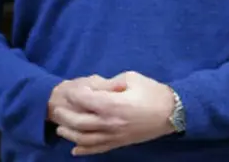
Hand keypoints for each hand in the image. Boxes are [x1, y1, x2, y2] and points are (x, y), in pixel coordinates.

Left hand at [51, 71, 175, 155]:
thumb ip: (109, 82)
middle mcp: (109, 122)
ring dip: (69, 133)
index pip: (84, 100)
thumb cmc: (152, 92)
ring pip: (84, 138)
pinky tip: (74, 149)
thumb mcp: (132, 78)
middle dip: (65, 115)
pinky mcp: (119, 143)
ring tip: (60, 128)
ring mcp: (113, 135)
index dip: (75, 94)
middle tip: (57, 108)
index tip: (71, 89)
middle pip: (78, 122)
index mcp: (112, 104)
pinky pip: (97, 149)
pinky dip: (83, 150)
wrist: (172, 112)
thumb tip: (94, 86)